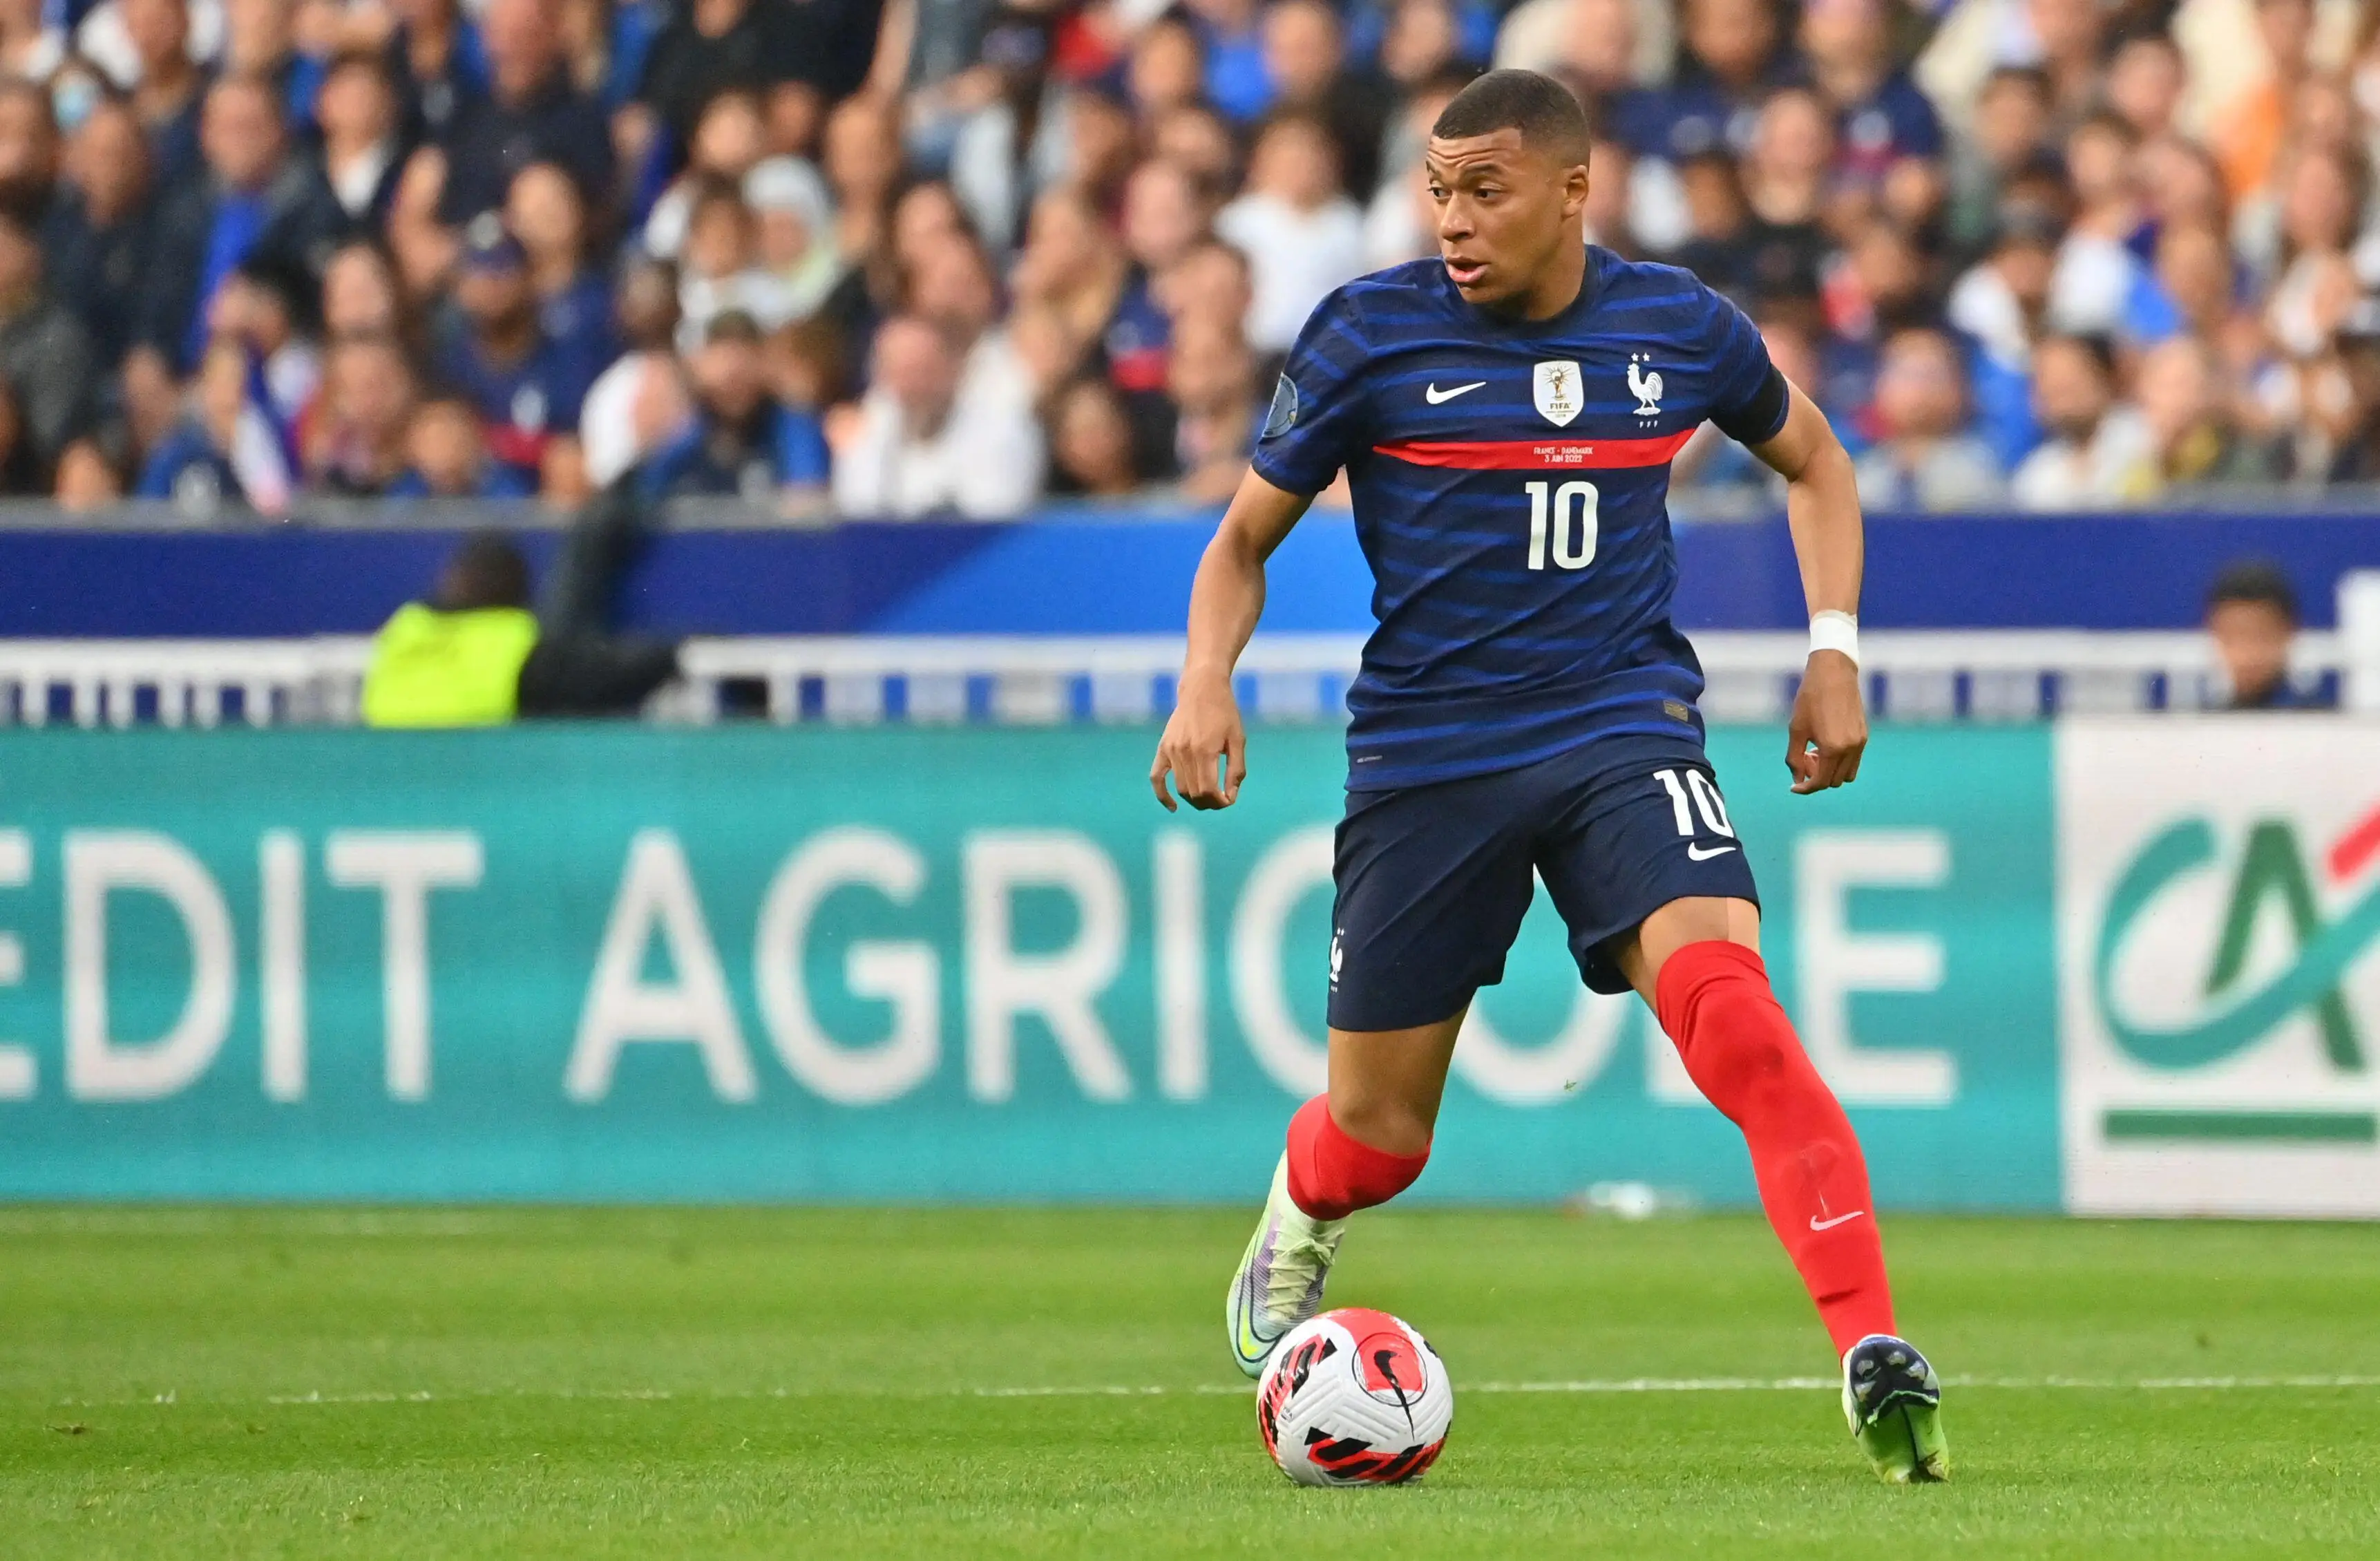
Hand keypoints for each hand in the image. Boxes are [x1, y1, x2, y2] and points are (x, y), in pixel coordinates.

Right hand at [1151, 672, 1245, 810]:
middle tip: (1220, 800)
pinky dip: (1162, 795)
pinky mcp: (1163, 748)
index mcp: (1206, 750)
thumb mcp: (1238, 740)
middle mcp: (1185, 751)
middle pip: (1193, 793)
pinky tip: (1173, 807)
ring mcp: (1171, 750)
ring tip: (1207, 798)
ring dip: (1194, 800)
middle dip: (1209, 803)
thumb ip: (1236, 770)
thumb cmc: (1225, 713)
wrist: (1202, 688)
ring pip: (1180, 788)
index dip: (1219, 801)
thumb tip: (1231, 797)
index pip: (1208, 790)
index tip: (1228, 801)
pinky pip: (1156, 778)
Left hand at [1786, 650, 1865, 793]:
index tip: (1793, 787)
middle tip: (1803, 759)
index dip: (1805, 788)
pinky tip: (1826, 746)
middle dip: (1816, 777)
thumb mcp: (1796, 729)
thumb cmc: (1810, 699)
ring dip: (1829, 772)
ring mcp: (1860, 743)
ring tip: (1815, 753)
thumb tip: (1797, 780)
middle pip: (1833, 781)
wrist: (1833, 674)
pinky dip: (1840, 763)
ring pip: (1846, 775)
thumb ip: (1794, 758)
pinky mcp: (1864, 735)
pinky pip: (1854, 761)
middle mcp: (1850, 749)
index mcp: (1832, 748)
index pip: (1820, 782)